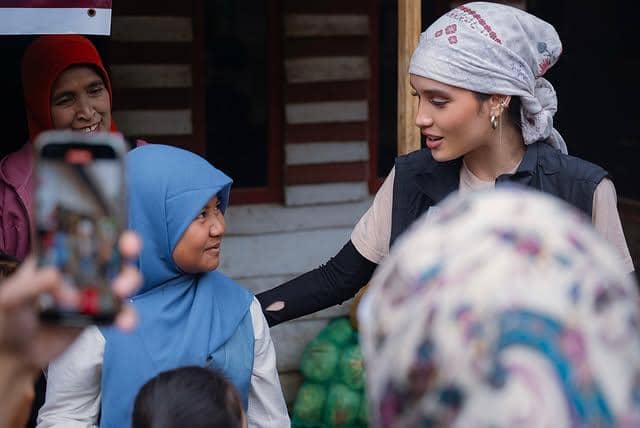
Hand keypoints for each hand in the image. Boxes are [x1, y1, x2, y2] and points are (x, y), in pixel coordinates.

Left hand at [0, 231, 141, 370]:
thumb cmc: (9, 318)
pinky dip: (127, 315)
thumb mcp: (11, 298)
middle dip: (126, 245)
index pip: (82, 235)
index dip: (100, 226)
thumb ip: (32, 285)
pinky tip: (124, 322)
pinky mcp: (101, 314)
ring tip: (121, 290)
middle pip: (110, 251)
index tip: (111, 224)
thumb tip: (58, 278)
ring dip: (129, 279)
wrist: (18, 355)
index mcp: (58, 257)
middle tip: (129, 248)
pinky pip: (120, 311)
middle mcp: (80, 270)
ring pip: (121, 278)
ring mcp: (93, 292)